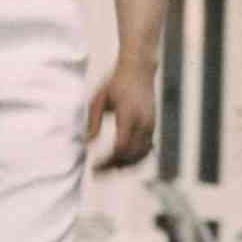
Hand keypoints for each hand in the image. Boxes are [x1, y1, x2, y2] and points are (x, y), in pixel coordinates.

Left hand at [85, 59, 155, 173]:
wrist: (138, 69)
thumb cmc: (115, 82)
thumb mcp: (98, 99)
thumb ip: (93, 122)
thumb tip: (88, 144)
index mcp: (128, 115)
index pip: (121, 147)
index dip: (108, 161)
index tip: (94, 166)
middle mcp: (143, 122)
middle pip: (132, 156)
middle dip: (115, 167)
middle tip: (98, 172)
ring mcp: (150, 125)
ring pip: (141, 156)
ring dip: (126, 166)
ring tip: (108, 169)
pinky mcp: (152, 126)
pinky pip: (146, 149)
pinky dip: (135, 159)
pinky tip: (121, 161)